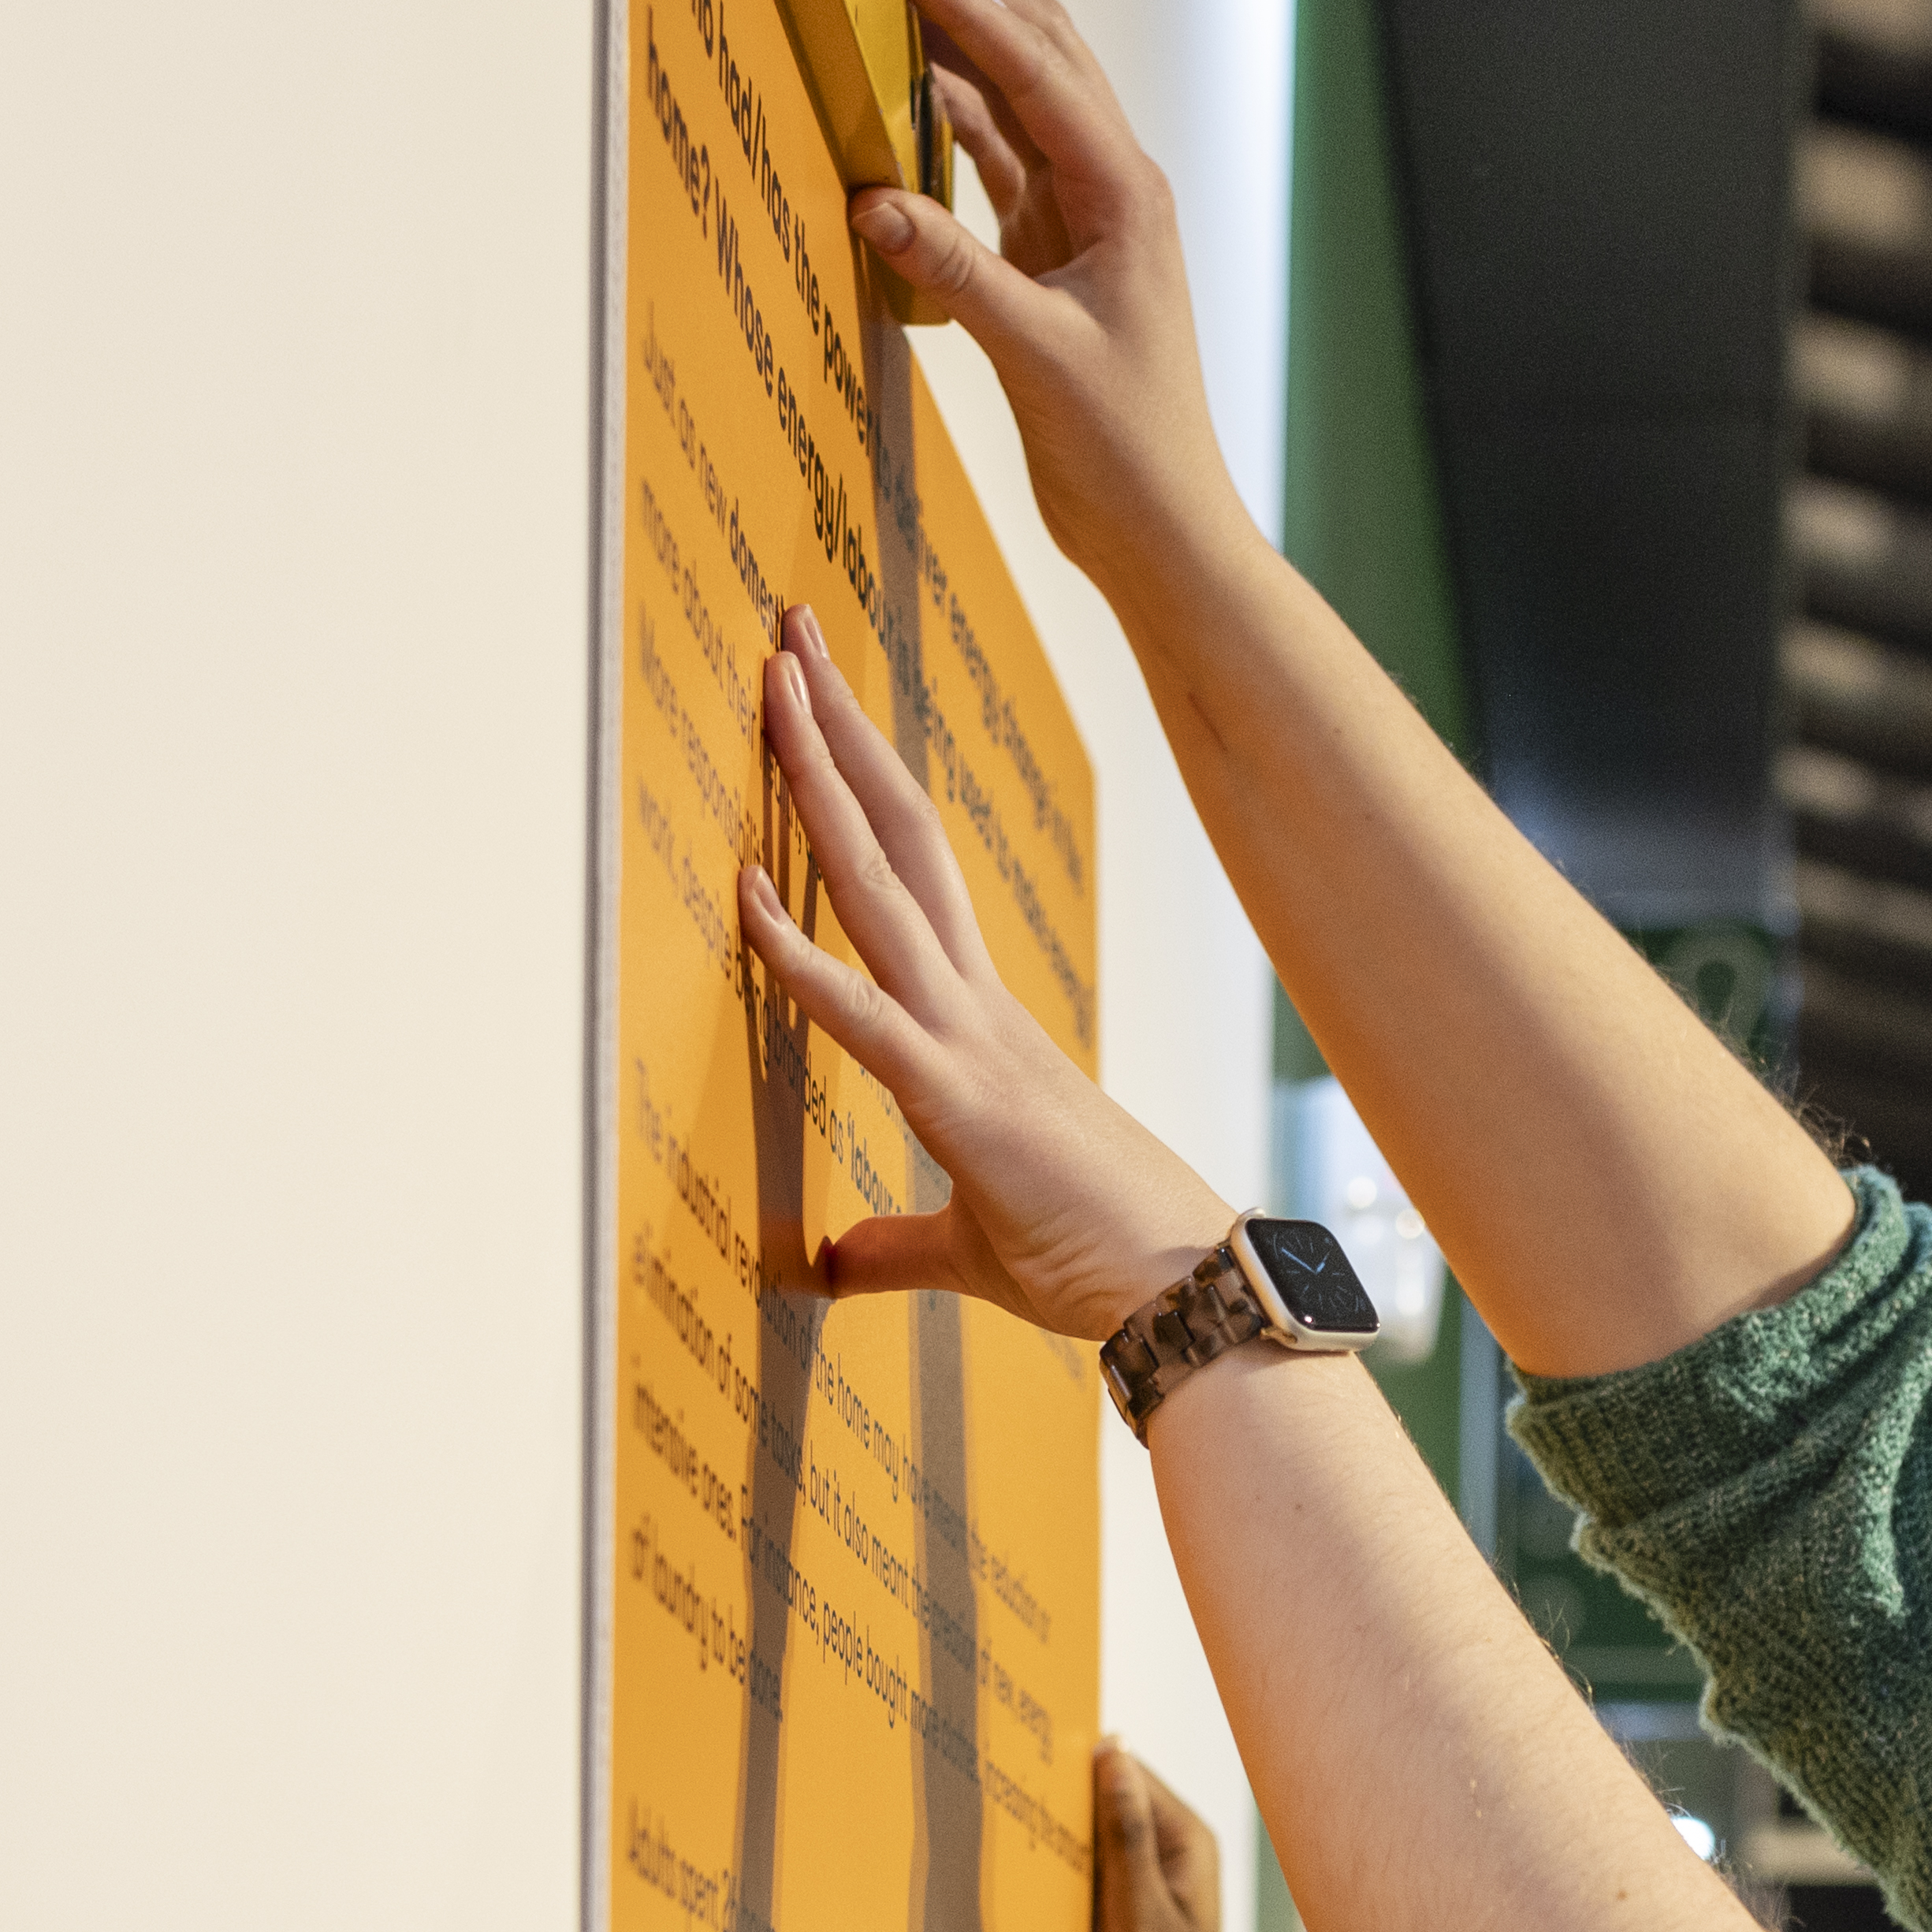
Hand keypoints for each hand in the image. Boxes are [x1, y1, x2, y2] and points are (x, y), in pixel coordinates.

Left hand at [743, 614, 1231, 1337]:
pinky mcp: (960, 1100)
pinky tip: (745, 891)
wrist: (1186, 1296)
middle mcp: (975, 1005)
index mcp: (980, 1024)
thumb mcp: (971, 1246)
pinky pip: (863, 1013)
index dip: (861, 785)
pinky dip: (798, 953)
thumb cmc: (1098, 1261)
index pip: (911, 875)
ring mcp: (969, 1041)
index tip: (821, 709)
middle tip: (789, 635)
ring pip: (878, 884)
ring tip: (775, 683)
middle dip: (837, 731)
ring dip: (819, 780)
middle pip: (895, 836)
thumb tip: (831, 1263)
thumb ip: (896, 1242)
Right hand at [864, 0, 1254, 607]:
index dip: (967, 8)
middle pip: (1037, 60)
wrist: (1161, 526)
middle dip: (965, 4)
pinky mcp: (1053, 257)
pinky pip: (995, 168)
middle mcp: (1112, 190)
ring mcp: (1083, 219)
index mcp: (1126, 195)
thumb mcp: (1035, 357)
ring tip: (877, 17)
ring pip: (1013, 108)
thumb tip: (873, 199)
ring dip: (952, 61)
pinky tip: (894, 117)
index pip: (1038, 72)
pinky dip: (946, 135)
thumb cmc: (1125, 451)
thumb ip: (955, 274)